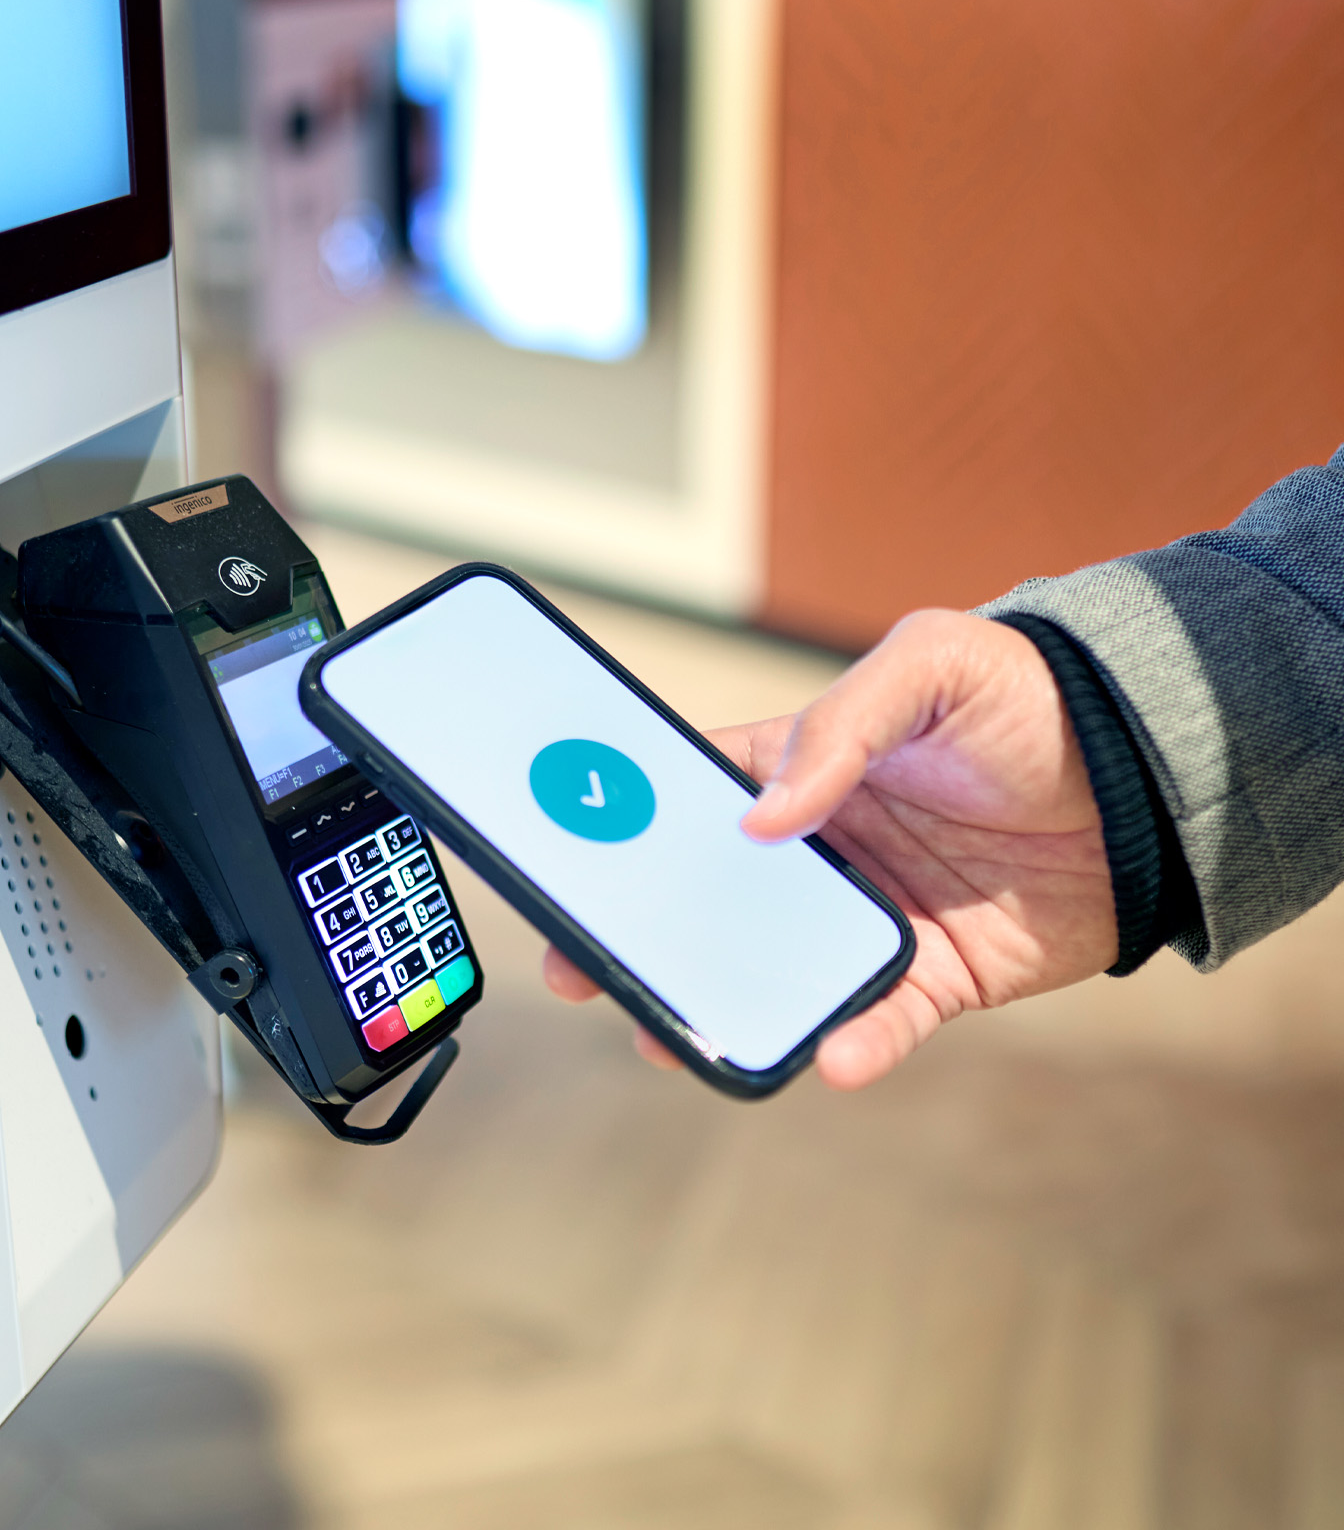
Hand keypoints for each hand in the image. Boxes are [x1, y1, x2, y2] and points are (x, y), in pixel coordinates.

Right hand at [543, 610, 1116, 1089]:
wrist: (1152, 772)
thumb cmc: (1031, 698)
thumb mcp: (931, 664)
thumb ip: (842, 726)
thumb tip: (763, 819)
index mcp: (803, 771)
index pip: (691, 801)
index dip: (623, 829)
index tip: (566, 861)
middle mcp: (823, 850)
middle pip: (712, 900)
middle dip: (644, 935)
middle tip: (582, 968)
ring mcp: (873, 915)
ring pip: (779, 972)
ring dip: (727, 1004)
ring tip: (673, 1035)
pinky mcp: (937, 974)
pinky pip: (882, 1018)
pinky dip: (854, 1042)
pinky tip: (833, 1056)